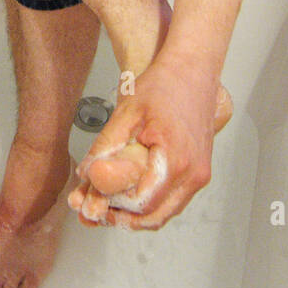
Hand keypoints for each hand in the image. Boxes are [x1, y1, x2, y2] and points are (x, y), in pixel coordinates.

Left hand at [69, 52, 221, 229]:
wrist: (193, 69)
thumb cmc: (164, 84)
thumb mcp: (126, 113)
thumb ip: (106, 146)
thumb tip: (87, 175)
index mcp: (176, 160)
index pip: (141, 203)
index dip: (113, 209)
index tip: (90, 206)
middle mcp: (194, 174)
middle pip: (154, 217)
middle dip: (122, 219)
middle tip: (94, 211)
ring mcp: (200, 175)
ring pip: (165, 212)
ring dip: (136, 214)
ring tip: (106, 204)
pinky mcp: (199, 171)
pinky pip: (173, 200)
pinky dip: (151, 202)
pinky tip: (129, 193)